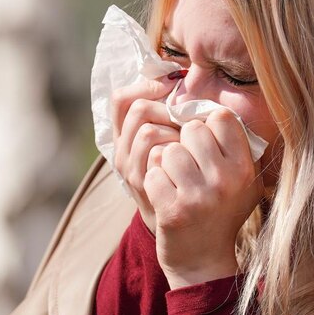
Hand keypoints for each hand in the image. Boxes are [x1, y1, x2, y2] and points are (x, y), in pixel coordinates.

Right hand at [111, 77, 177, 233]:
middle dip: (170, 112)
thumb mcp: (178, 150)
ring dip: (176, 136)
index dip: (147, 85)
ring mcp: (131, 173)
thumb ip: (174, 119)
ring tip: (191, 151)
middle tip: (189, 125)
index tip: (175, 85)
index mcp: (127, 139)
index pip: (122, 99)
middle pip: (138, 110)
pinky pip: (158, 159)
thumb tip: (181, 75)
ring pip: (148, 131)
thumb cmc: (189, 188)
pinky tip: (190, 168)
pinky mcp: (145, 190)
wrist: (188, 239)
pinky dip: (177, 158)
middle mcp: (122, 154)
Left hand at [144, 109, 262, 288]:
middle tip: (188, 166)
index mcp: (245, 169)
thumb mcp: (245, 182)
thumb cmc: (222, 213)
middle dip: (184, 142)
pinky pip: (152, 173)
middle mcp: (226, 181)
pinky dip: (154, 183)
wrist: (203, 262)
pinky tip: (166, 196)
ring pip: (169, 150)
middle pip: (191, 129)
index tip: (203, 141)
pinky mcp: (173, 211)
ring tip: (176, 182)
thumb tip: (212, 109)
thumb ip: (237, 147)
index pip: (221, 117)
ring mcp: (199, 197)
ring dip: (166, 163)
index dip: (206, 124)